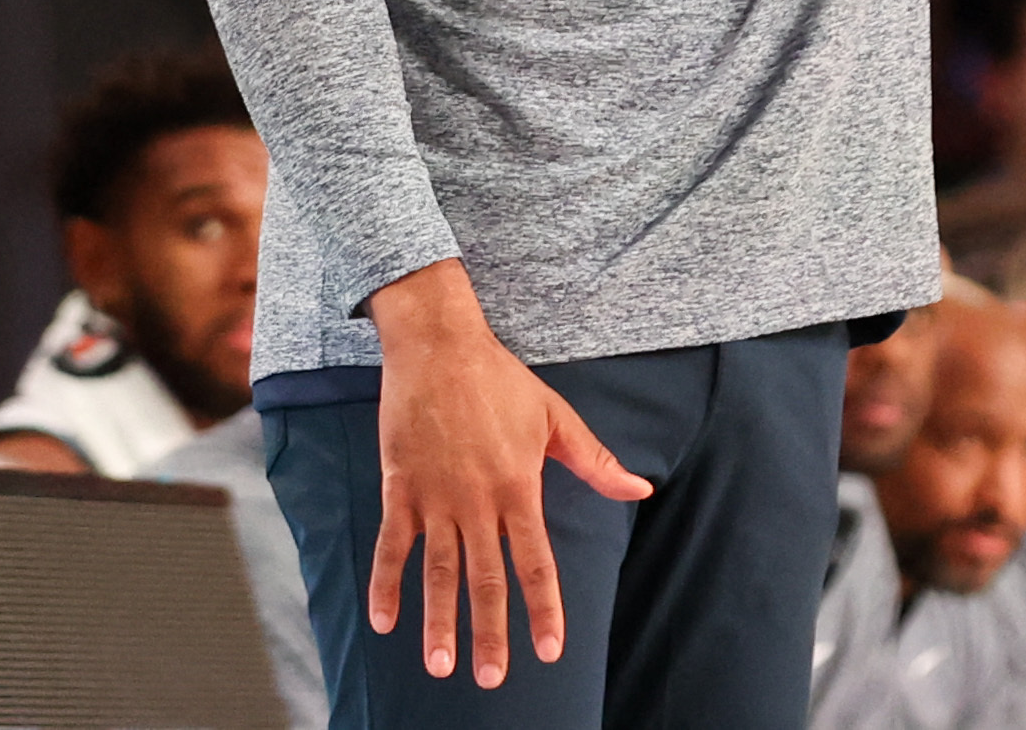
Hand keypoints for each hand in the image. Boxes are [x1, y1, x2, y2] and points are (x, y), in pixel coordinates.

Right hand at [363, 260, 651, 687]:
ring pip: (436, 570)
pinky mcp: (398, 486)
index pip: (534, 560)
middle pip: (485, 577)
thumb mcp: (556, 417)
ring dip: (437, 619)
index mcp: (518, 485)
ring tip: (441, 665)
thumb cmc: (500, 380)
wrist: (437, 345)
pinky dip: (385, 584)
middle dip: (489, 631)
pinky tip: (384, 622)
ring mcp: (434, 495)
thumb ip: (596, 462)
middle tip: (491, 679)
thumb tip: (641, 491)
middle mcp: (476, 498)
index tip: (549, 650)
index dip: (543, 607)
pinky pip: (390, 545)